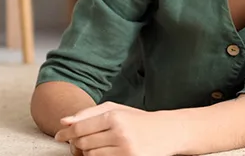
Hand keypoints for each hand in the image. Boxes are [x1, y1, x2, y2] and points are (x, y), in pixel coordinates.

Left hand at [54, 102, 175, 155]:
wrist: (168, 131)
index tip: (59, 136)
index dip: (66, 133)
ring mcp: (125, 149)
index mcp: (115, 116)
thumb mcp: (117, 109)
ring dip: (90, 152)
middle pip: (83, 143)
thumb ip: (89, 113)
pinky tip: (109, 151)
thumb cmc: (139, 120)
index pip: (80, 128)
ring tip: (101, 145)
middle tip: (81, 140)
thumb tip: (64, 122)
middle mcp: (120, 133)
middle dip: (78, 143)